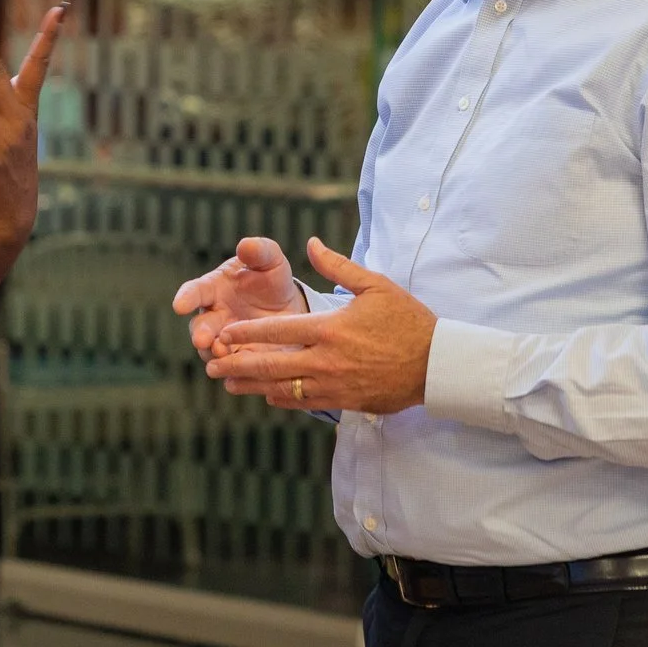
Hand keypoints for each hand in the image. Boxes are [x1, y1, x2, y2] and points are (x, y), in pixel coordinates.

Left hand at [0, 1, 66, 248]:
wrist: (13, 216)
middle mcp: (16, 120)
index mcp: (26, 108)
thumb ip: (12, 96)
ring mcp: (0, 141)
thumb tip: (3, 67)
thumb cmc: (13, 165)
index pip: (40, 65)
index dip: (49, 36)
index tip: (60, 8)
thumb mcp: (21, 128)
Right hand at [171, 237, 303, 360]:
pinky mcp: (239, 361)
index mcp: (214, 288)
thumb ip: (260, 252)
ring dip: (215, 355)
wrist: (289, 310)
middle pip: (199, 327)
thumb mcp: (271, 262)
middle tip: (203, 340)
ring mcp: (224, 341)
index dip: (186, 298)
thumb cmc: (271, 280)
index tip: (179, 305)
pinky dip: (234, 372)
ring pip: (211, 353)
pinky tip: (241, 372)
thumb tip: (246, 245)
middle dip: (200, 334)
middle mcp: (214, 317)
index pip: (195, 292)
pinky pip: (232, 370)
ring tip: (224, 355)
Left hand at [205, 238, 435, 414]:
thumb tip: (311, 243)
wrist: (436, 364)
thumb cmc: (407, 319)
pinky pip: (305, 403)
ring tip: (228, 384)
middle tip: (212, 364)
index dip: (246, 334)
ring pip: (283, 389)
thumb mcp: (375, 285)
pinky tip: (267, 396)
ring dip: (253, 386)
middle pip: (272, 365)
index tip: (223, 334)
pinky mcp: (345, 401)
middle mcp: (327, 360)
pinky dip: (282, 400)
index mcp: (331, 329)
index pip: (278, 332)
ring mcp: (335, 384)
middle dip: (238, 365)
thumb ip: (338, 265)